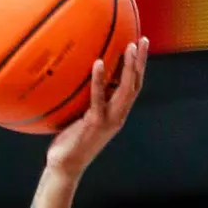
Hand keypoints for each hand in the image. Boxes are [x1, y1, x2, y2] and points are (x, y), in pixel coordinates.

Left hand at [45, 38, 147, 177]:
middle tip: (142, 40)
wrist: (65, 167)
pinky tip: (98, 63)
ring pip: (125, 89)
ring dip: (129, 67)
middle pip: (135, 84)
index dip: (139, 67)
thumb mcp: (81, 119)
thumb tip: (79, 82)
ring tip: (129, 46)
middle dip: (141, 62)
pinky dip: (99, 80)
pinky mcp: (94, 123)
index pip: (133, 86)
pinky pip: (98, 98)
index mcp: (117, 114)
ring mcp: (108, 120)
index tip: (140, 46)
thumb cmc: (69, 142)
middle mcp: (117, 116)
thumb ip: (87, 103)